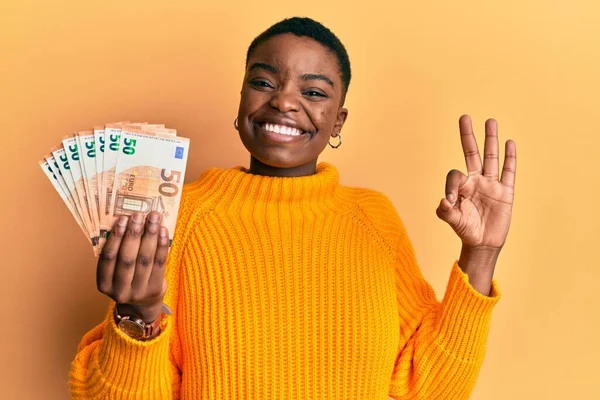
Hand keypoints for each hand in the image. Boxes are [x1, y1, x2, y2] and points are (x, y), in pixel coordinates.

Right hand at [97, 211, 168, 322]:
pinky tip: (163, 231)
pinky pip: (160, 263)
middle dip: (133, 234)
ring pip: (145, 259)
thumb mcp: (115, 273)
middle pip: (127, 258)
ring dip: (149, 235)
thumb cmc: (127, 280)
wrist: (142, 306)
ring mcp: (139, 292)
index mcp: (104, 284)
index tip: (122, 219)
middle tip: (138, 215)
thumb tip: (127, 222)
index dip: (115, 237)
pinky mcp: (155, 289)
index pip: (107, 258)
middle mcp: (120, 291)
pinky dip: (162, 245)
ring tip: (153, 218)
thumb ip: (117, 253)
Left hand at [436, 115, 516, 251]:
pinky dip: (509, 158)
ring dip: (490, 140)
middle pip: (472, 153)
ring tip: (490, 121)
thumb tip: (443, 202)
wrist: (483, 243)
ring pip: (491, 157)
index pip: (455, 175)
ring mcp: (491, 184)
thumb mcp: (453, 221)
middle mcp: (476, 180)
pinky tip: (509, 142)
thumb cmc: (466, 230)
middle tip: (464, 117)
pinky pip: (508, 172)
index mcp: (461, 186)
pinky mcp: (505, 192)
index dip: (450, 186)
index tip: (449, 201)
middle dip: (468, 136)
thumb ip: (446, 212)